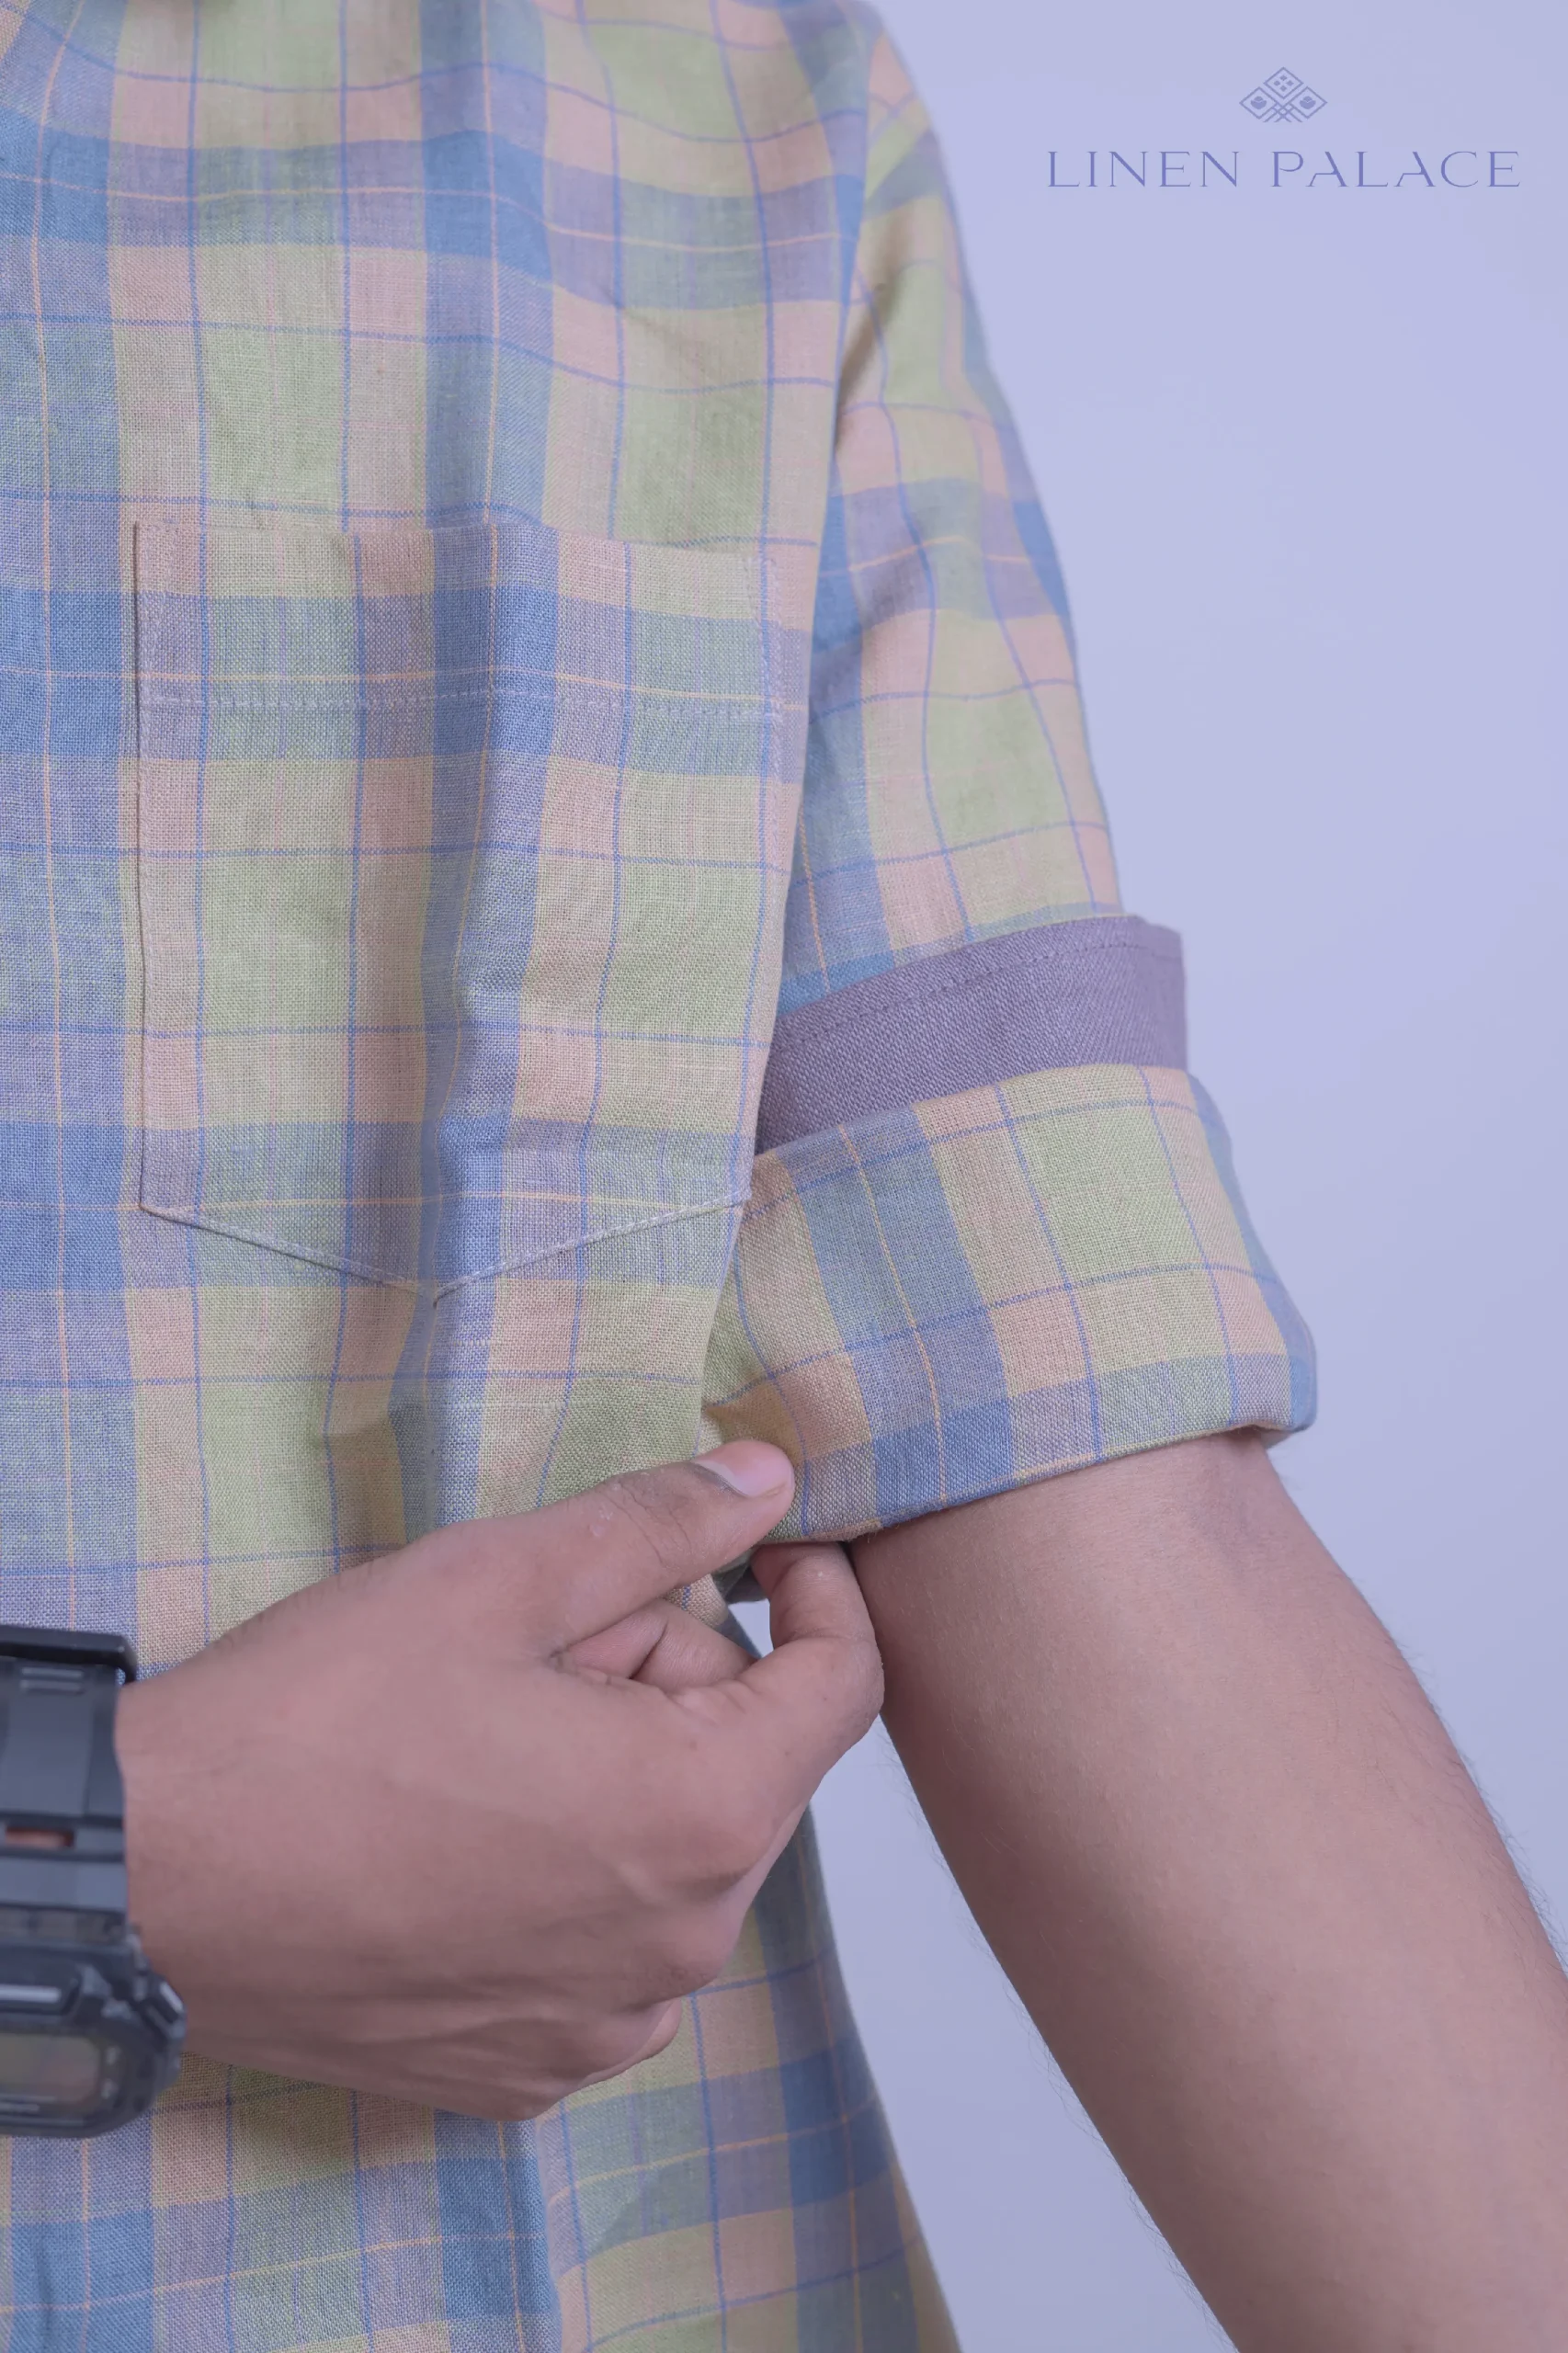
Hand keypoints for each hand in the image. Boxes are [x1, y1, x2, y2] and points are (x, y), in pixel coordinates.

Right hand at [115, 1444, 880, 2118]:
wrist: (151, 1883)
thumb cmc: (317, 1726)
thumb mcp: (499, 1578)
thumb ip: (660, 1525)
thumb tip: (770, 1481)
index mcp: (703, 1814)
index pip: (845, 1686)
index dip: (823, 1594)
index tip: (769, 1547)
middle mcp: (685, 1945)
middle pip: (745, 1764)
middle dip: (671, 1680)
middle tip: (541, 1643)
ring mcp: (607, 2024)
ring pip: (676, 1854)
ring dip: (618, 1779)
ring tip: (482, 1742)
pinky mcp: (532, 2071)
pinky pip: (610, 1944)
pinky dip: (569, 1876)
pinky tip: (460, 1835)